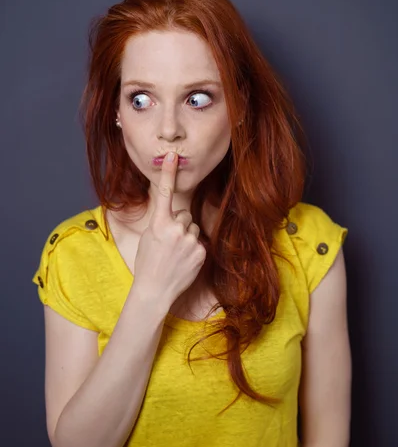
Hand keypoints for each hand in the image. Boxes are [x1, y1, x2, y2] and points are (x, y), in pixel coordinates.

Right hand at [133, 152, 206, 306]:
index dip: (169, 173)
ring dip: (186, 236)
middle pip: (184, 214)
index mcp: (158, 223)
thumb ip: (161, 222)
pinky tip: (183, 260)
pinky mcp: (201, 251)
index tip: (173, 156)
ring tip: (175, 253)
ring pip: (192, 227)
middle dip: (178, 224)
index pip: (165, 192)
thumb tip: (175, 215)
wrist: (154, 290)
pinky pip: (199, 241)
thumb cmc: (148, 262)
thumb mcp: (148, 237)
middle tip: (168, 243)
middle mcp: (175, 228)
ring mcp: (190, 240)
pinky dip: (193, 248)